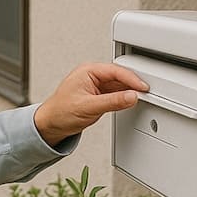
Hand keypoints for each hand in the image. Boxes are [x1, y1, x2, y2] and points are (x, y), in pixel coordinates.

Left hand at [34, 63, 148, 146]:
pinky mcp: (98, 95)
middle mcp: (92, 75)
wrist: (50, 125)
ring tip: (141, 98)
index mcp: (88, 71)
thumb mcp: (89, 107)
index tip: (143, 87)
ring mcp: (96, 85)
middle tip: (146, 92)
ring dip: (129, 91)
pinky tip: (130, 102)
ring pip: (119, 85)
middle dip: (132, 84)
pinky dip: (123, 98)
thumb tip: (131, 96)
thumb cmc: (60, 112)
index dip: (132, 78)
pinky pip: (115, 94)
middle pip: (119, 76)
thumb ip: (112, 102)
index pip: (115, 71)